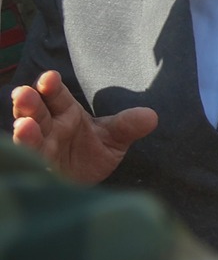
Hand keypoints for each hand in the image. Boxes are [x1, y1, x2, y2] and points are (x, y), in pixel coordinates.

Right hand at [11, 70, 155, 184]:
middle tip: (24, 94)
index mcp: (66, 112)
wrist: (87, 181)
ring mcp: (41, 148)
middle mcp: (49, 127)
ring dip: (24, 131)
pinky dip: (26, 155)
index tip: (50, 77)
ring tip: (24, 125)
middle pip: (36, 111)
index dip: (51, 86)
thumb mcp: (115, 138)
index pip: (56, 95)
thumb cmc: (95, 152)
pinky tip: (26, 151)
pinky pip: (30, 160)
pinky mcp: (39, 168)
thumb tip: (151, 116)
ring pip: (28, 136)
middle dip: (29, 103)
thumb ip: (128, 126)